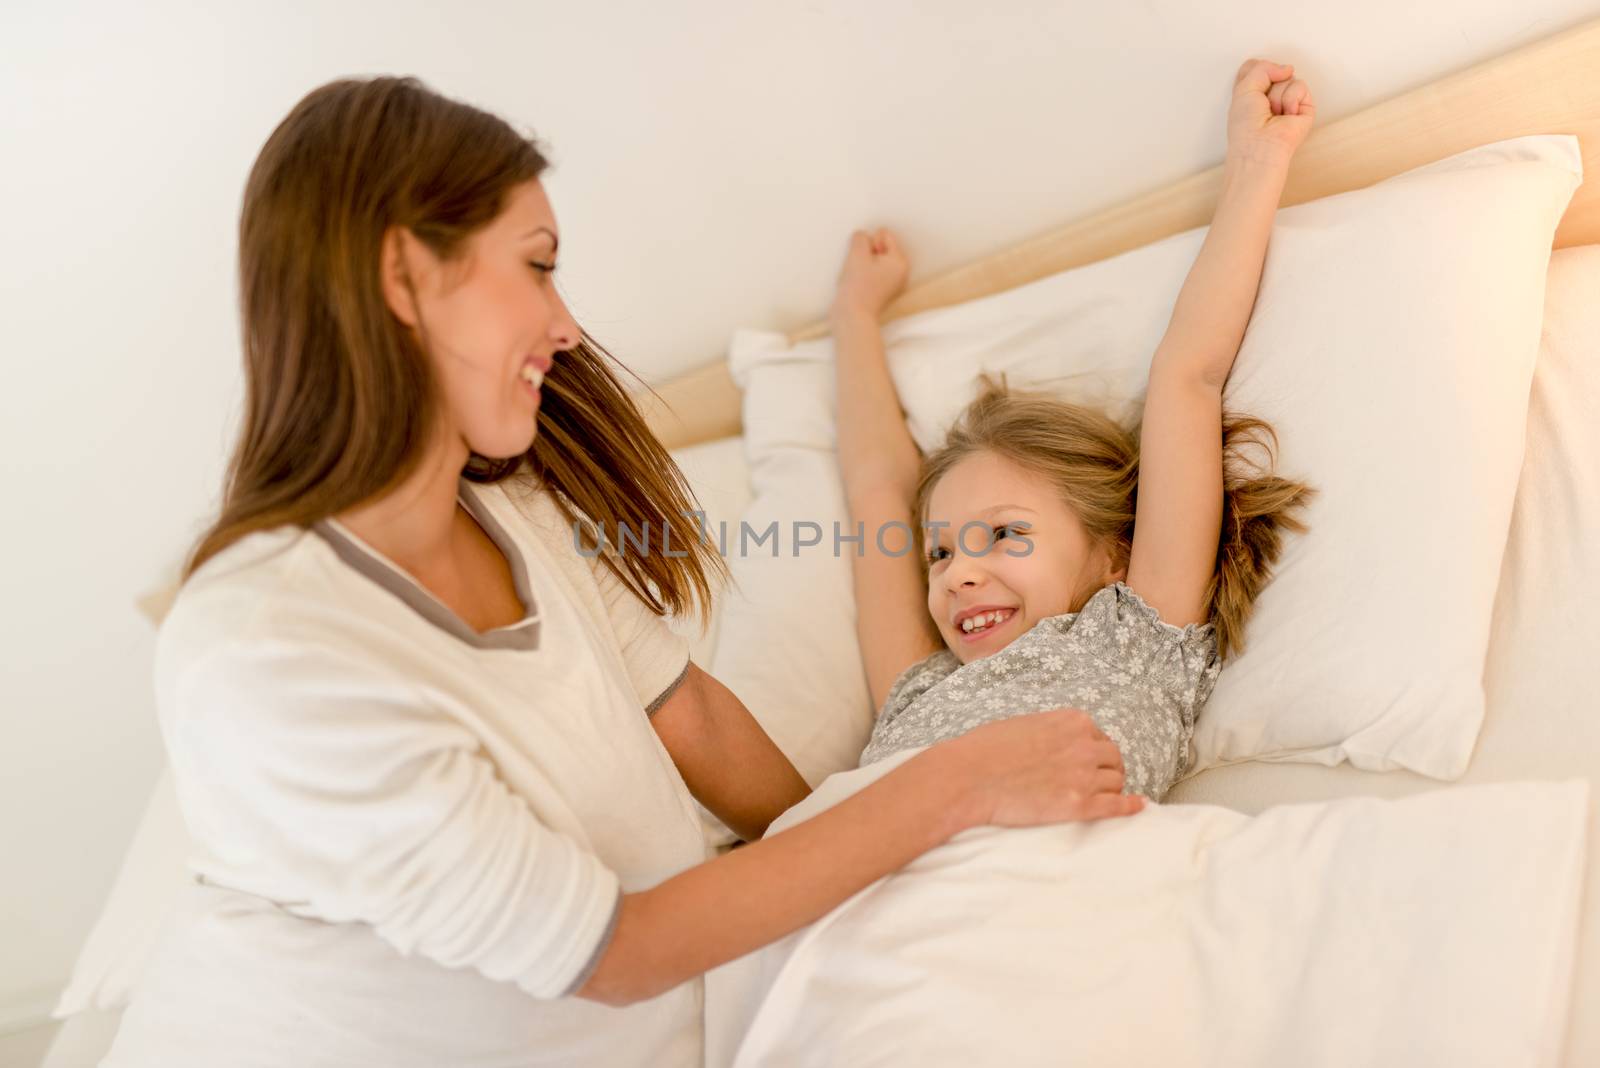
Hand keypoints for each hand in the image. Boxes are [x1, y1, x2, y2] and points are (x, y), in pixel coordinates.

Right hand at [831, 227, 908, 324]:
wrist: (851, 317)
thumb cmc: (857, 287)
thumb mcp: (857, 253)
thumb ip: (861, 238)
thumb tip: (862, 238)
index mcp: (900, 261)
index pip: (884, 235)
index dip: (869, 242)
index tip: (865, 259)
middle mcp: (899, 272)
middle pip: (879, 247)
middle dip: (866, 253)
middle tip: (860, 269)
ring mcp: (890, 283)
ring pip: (872, 260)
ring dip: (861, 264)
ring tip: (857, 278)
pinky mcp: (879, 292)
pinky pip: (869, 273)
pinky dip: (861, 274)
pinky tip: (856, 285)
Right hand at [952, 708, 1145, 827]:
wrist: (968, 777)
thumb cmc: (986, 750)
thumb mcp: (1025, 724)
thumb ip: (1051, 731)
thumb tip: (1059, 743)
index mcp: (1072, 721)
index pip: (1100, 738)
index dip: (1095, 753)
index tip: (1088, 763)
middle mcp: (1084, 745)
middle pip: (1114, 759)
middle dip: (1107, 770)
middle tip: (1096, 782)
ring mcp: (1083, 776)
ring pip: (1117, 782)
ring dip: (1111, 788)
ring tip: (1101, 797)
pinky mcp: (1078, 805)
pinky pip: (1116, 806)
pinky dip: (1130, 807)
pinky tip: (1139, 806)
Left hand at [1226, 58, 1315, 165]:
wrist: (1260, 146)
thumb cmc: (1246, 126)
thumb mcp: (1244, 88)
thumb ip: (1262, 68)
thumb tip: (1288, 68)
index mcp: (1251, 93)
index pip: (1256, 66)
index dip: (1256, 69)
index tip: (1252, 86)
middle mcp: (1269, 95)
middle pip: (1273, 69)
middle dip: (1266, 84)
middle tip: (1262, 105)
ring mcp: (1288, 100)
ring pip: (1287, 77)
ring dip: (1277, 96)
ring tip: (1274, 113)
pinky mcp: (1304, 106)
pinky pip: (1300, 86)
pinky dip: (1291, 100)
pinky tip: (1287, 115)